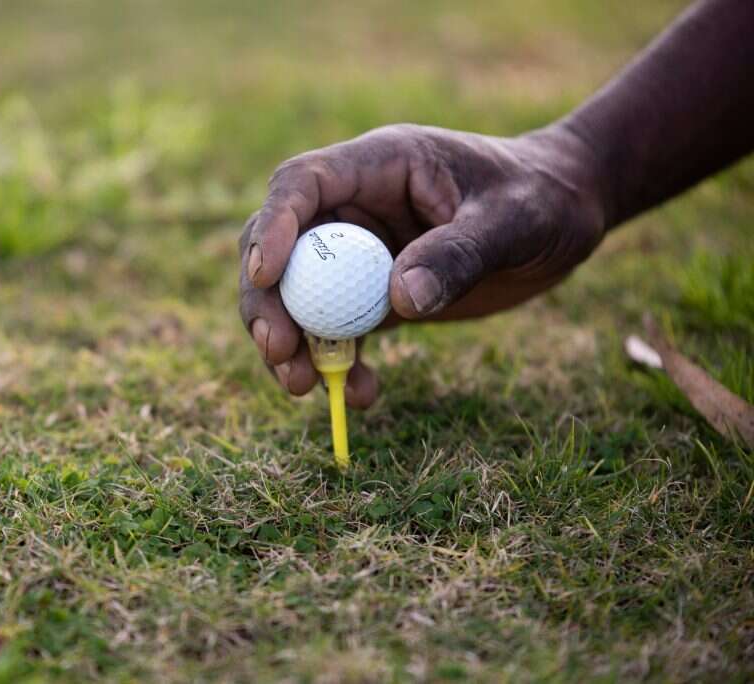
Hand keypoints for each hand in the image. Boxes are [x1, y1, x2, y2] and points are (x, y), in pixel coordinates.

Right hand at [238, 123, 605, 406]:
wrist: (565, 216)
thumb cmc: (544, 198)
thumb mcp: (514, 220)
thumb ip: (459, 253)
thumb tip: (400, 299)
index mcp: (380, 166)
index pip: (303, 184)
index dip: (274, 225)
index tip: (265, 275)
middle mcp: (357, 208)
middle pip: (284, 248)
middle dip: (268, 301)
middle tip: (279, 351)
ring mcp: (360, 254)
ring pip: (298, 296)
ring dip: (293, 342)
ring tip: (302, 386)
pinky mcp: (374, 295)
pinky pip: (337, 330)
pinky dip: (337, 364)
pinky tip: (361, 393)